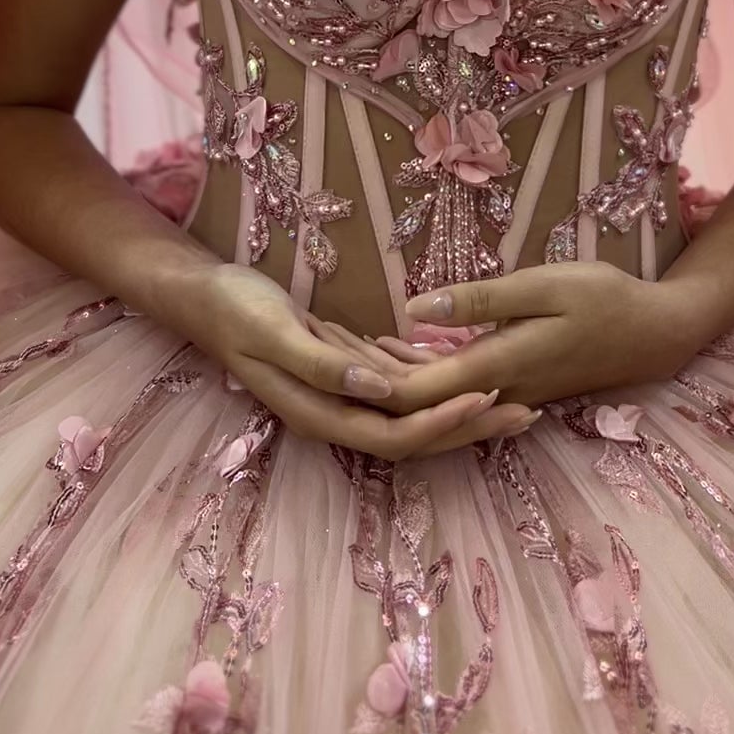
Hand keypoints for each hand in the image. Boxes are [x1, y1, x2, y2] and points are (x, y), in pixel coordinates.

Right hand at [183, 262, 537, 460]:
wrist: (204, 295)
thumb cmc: (236, 310)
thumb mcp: (276, 331)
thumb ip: (326, 365)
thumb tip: (382, 390)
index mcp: (320, 413)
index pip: (396, 436)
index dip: (445, 424)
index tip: (490, 399)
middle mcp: (335, 414)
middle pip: (414, 437)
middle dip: (471, 428)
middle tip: (529, 410)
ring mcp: (340, 396)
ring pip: (411, 416)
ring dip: (460, 409)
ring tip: (514, 393)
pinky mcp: (344, 373)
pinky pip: (397, 389)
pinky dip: (433, 383)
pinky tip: (463, 365)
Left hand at [339, 264, 695, 413]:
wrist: (658, 333)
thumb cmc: (605, 298)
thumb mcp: (543, 285)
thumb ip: (478, 299)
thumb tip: (411, 311)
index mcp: (494, 367)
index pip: (410, 393)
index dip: (362, 378)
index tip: (321, 347)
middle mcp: (493, 390)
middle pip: (412, 403)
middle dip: (362, 379)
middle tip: (315, 340)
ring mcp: (504, 391)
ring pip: (430, 398)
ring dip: (386, 375)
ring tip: (339, 340)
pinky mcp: (513, 383)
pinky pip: (452, 388)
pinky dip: (418, 369)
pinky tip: (393, 346)